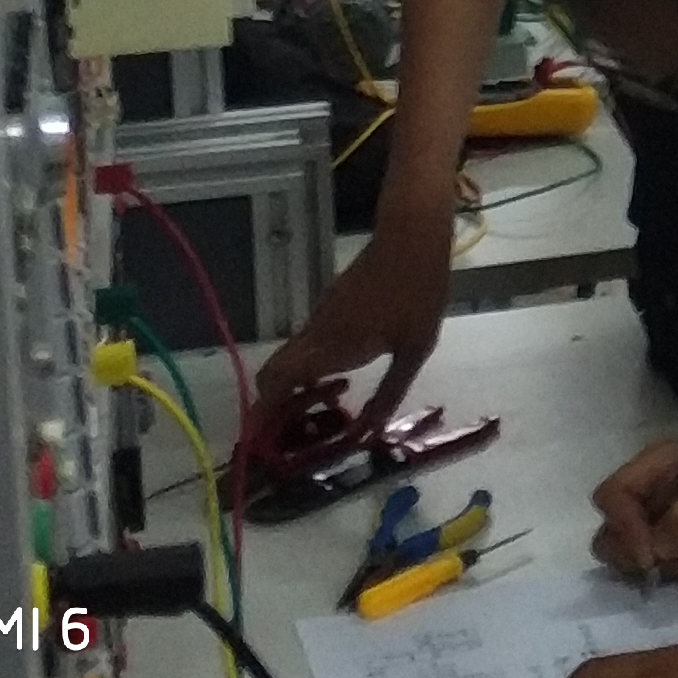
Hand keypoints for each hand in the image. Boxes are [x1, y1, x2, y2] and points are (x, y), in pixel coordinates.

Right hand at [247, 223, 448, 441]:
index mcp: (331, 346)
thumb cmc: (418, 293)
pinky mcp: (328, 308)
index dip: (263, 412)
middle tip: (296, 433)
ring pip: (289, 360)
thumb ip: (390, 392)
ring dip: (295, 389)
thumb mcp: (414, 349)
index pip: (279, 382)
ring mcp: (319, 318)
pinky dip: (308, 371)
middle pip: (273, 374)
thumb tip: (370, 431)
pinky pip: (305, 347)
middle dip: (275, 407)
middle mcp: (315, 333)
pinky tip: (339, 381)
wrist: (410, 237)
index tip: (260, 439)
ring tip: (323, 412)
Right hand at [590, 441, 677, 580]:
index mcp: (656, 465)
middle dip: (635, 553)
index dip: (624, 529)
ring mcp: (659, 515)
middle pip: (610, 529)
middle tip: (671, 564)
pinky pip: (651, 564)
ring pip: (626, 552)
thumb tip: (650, 554)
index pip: (611, 497)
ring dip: (655, 565)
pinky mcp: (673, 539)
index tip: (651, 557)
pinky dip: (668, 571)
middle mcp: (650, 489)